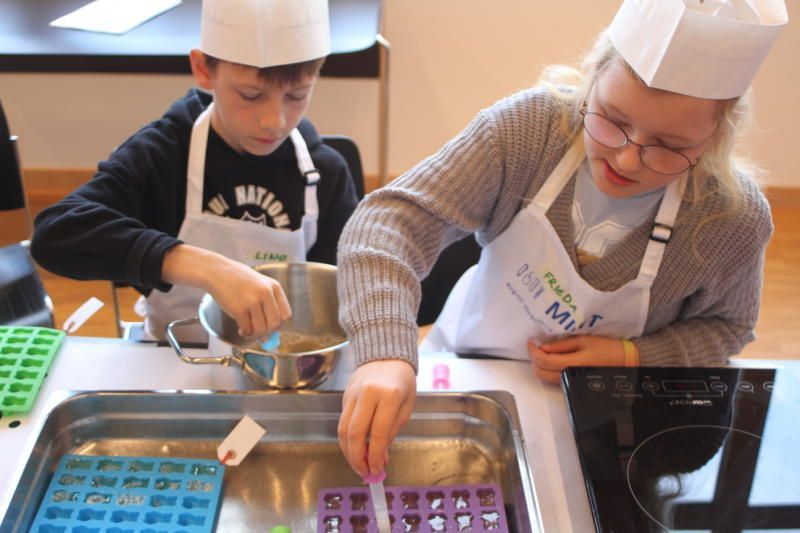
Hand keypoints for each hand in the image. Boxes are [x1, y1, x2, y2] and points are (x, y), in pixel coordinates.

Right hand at [162, 244, 290, 336]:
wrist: (216, 272)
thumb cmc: (237, 279)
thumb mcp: (259, 285)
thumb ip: (267, 306)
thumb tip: (267, 336)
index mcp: (274, 286)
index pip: (286, 314)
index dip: (279, 324)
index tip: (271, 325)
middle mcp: (266, 293)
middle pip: (275, 324)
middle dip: (267, 332)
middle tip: (259, 331)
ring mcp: (252, 301)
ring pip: (261, 329)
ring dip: (255, 334)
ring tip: (248, 330)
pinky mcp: (239, 309)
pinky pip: (247, 329)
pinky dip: (245, 333)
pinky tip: (241, 329)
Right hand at [338, 360, 416, 476]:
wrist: (386, 355)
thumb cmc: (402, 381)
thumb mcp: (406, 406)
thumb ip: (393, 431)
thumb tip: (381, 457)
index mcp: (389, 395)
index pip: (378, 433)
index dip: (375, 455)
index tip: (376, 470)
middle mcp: (368, 394)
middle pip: (355, 433)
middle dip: (357, 458)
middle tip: (363, 472)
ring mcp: (353, 394)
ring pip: (343, 429)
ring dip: (348, 452)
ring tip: (358, 464)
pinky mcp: (344, 396)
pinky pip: (342, 422)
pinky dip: (346, 440)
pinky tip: (354, 449)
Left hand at [528, 335, 637, 383]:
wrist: (624, 361)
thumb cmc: (605, 348)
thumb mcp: (583, 341)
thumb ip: (561, 345)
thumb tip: (543, 347)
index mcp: (572, 364)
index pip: (544, 361)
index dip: (533, 351)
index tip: (530, 342)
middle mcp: (569, 377)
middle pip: (540, 373)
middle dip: (534, 359)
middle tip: (535, 346)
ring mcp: (570, 383)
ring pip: (545, 378)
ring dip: (540, 365)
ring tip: (543, 351)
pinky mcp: (573, 385)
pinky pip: (553, 380)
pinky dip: (547, 370)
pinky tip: (551, 359)